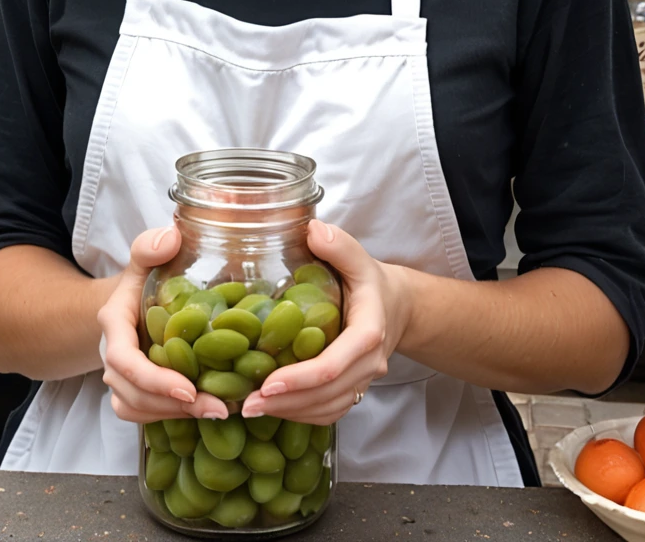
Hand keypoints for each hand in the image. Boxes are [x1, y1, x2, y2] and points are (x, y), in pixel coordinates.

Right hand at [99, 226, 229, 422]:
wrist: (128, 301)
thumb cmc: (142, 278)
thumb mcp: (144, 258)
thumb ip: (150, 246)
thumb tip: (170, 237)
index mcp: (114, 324)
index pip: (123, 361)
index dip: (153, 380)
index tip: (188, 389)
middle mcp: (112, 356)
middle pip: (132, 394)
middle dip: (173, 406)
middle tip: (218, 407)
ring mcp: (121, 377)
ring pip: (137, 409)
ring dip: (175, 415)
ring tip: (219, 410)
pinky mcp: (135, 391)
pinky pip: (144, 414)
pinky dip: (171, 417)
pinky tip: (205, 411)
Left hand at [239, 220, 409, 424]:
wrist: (397, 306)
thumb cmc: (371, 281)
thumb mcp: (359, 257)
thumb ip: (339, 244)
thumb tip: (313, 230)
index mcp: (369, 331)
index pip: (335, 364)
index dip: (301, 378)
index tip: (267, 384)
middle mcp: (370, 362)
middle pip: (329, 393)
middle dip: (287, 402)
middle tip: (247, 404)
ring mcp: (364, 380)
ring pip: (329, 408)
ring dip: (290, 412)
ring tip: (252, 408)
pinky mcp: (354, 389)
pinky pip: (330, 411)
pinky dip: (301, 414)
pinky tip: (273, 408)